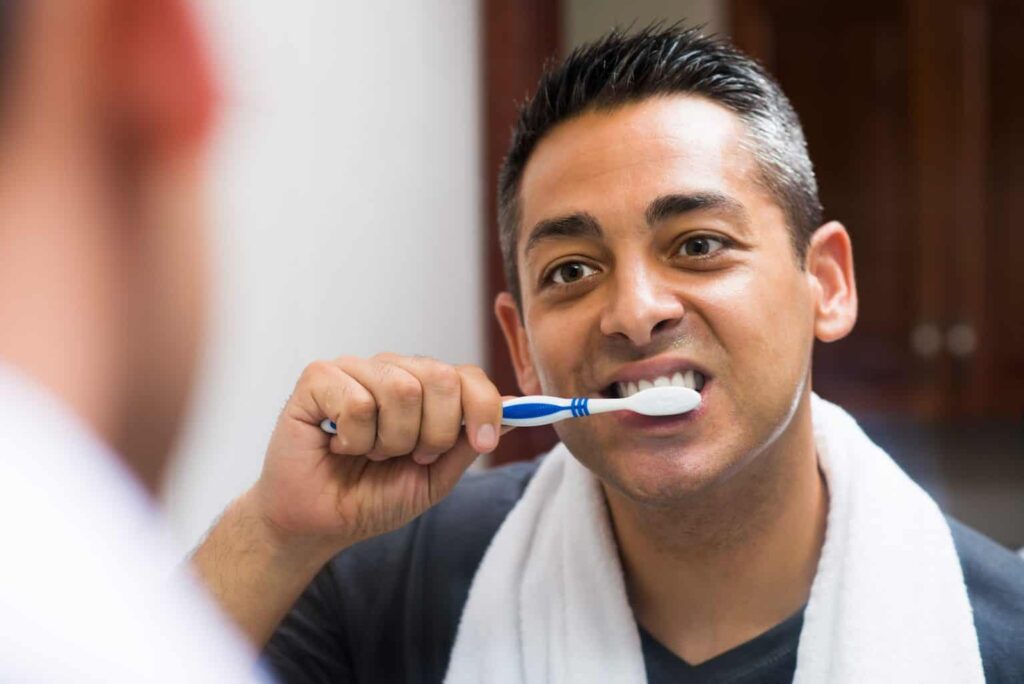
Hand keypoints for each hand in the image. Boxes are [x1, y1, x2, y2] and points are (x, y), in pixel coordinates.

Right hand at [250, 353, 505, 555]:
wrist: (320, 523)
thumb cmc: (372, 497)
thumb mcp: (435, 478)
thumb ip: (469, 443)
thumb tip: (515, 413)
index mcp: (423, 388)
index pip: (467, 375)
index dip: (484, 407)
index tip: (485, 442)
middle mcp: (392, 370)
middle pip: (440, 377)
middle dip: (433, 433)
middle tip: (409, 457)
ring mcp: (355, 369)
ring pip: (401, 388)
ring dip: (390, 440)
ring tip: (369, 453)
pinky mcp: (319, 378)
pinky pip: (357, 401)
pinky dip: (355, 438)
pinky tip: (340, 445)